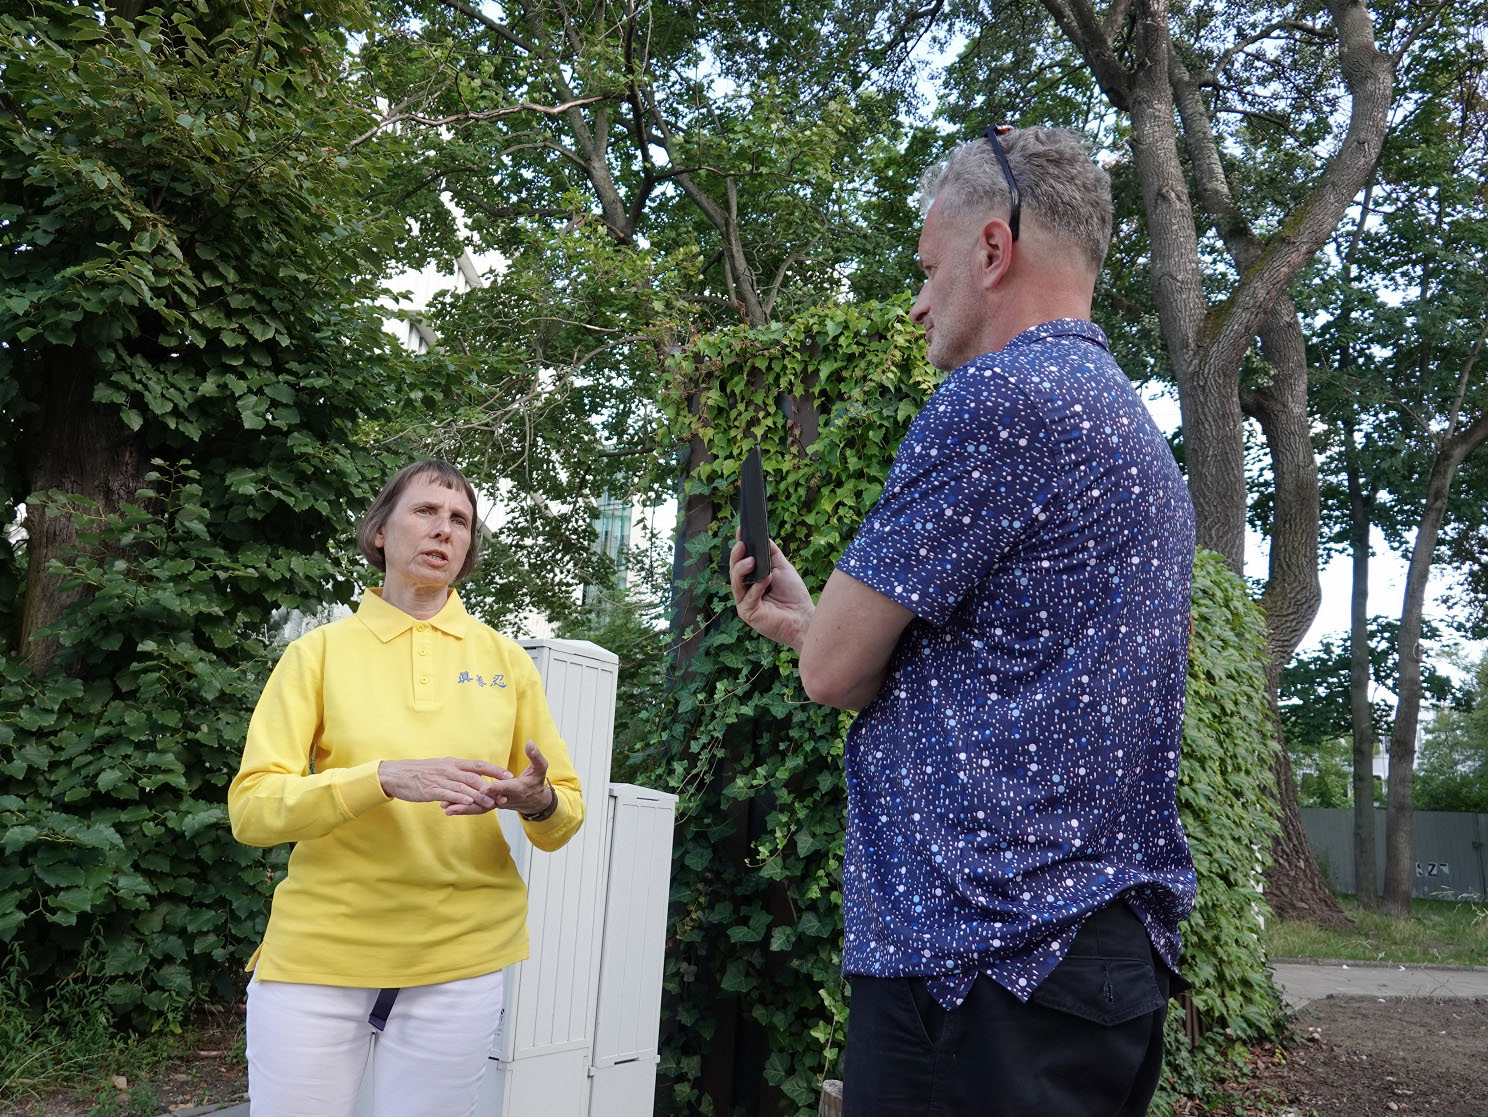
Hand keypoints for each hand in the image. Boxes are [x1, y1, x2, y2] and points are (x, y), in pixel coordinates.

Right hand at [378, 756, 505, 809]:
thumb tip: (471, 779)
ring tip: (491, 803)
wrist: (395, 775)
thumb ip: (455, 774)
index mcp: (452, 763)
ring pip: (463, 787)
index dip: (495, 770)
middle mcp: (448, 769)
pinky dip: (459, 798)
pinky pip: (448, 794)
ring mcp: (440, 779)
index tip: (509, 775)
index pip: (478, 765)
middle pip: (474, 777)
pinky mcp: (430, 790)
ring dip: (479, 796)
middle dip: (491, 786)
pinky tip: (469, 803)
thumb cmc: (418, 773)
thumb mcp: (440, 769)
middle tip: (504, 794)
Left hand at [443, 739, 553, 816]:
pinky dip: (463, 809)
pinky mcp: (490, 804)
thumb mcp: (540, 768)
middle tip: (454, 803)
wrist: (534, 801)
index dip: (494, 787)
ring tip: (446, 808)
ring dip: (462, 808)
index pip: (503, 788)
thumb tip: (530, 742)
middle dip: (470, 802)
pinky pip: (476, 808)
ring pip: (478, 807)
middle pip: (486, 801)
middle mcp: (504, 798)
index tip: (483, 787)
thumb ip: (535, 756)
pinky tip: (448, 809)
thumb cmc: (536, 783)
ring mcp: (496, 803)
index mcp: (516, 788)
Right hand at [729, 535, 813, 649]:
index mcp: (751, 580)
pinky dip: (757, 587)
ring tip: (751, 560)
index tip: (740, 530)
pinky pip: (748, 597)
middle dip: (737, 556)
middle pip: (734, 572)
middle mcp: (745, 591)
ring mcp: (745, 603)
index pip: (740, 562)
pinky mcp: (749, 614)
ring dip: (742, 570)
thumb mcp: (782, 568)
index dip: (739, 547)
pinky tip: (766, 578)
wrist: (804, 617)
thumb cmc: (794, 595)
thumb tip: (763, 537)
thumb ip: (772, 554)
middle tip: (742, 544)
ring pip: (736, 584)